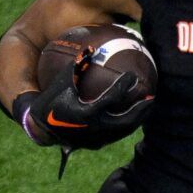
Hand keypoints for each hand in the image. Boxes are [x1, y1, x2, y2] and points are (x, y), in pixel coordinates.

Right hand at [20, 54, 152, 149]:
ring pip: (123, 131)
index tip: (132, 76)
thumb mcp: (62, 82)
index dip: (123, 86)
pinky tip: (135, 116)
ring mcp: (95, 139)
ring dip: (137, 119)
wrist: (41, 128)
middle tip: (152, 97)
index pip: (110, 98)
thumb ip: (76, 66)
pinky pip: (116, 135)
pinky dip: (127, 125)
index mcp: (85, 113)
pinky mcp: (96, 144)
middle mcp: (93, 129)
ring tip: (148, 107)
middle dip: (140, 109)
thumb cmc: (51, 100)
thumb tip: (91, 48)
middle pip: (124, 120)